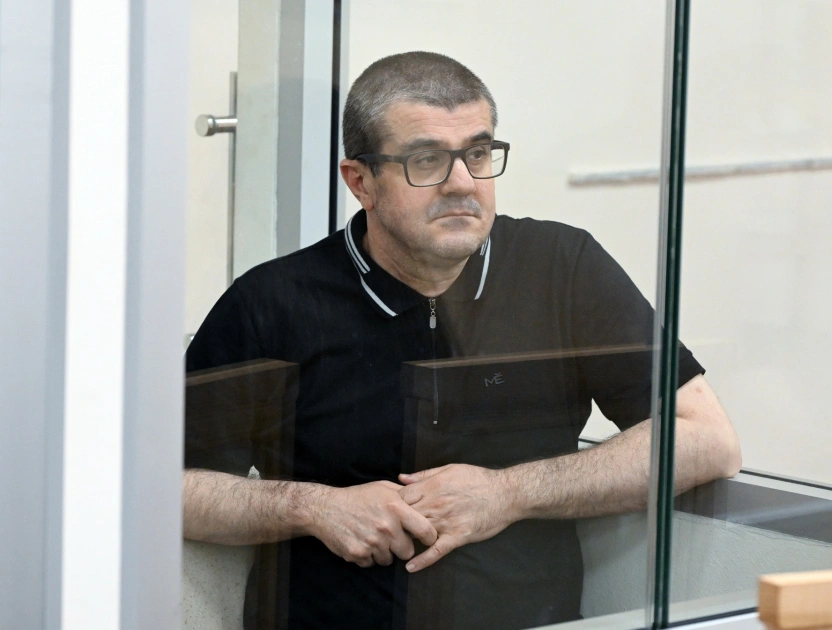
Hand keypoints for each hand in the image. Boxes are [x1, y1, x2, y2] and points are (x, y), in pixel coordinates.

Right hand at [308, 481, 437, 567]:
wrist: (325, 508)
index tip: (426, 539)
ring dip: (384, 553)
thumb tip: (422, 499)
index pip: (425, 530)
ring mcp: (372, 542)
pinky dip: (368, 557)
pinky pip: (371, 563)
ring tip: (373, 538)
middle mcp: (386, 527)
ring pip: (389, 560)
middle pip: (407, 551)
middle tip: (392, 538)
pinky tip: (362, 542)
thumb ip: (403, 495)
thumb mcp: (382, 488)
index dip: (429, 537)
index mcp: (396, 508)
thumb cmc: (357, 496)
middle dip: (401, 547)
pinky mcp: (358, 554)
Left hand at [398, 464, 517, 571]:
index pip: (401, 497)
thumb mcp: (449, 469)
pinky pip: (436, 551)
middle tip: (392, 527)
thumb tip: (402, 478)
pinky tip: (410, 567)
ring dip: (407, 538)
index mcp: (432, 487)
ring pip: (417, 533)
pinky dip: (423, 561)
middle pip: (405, 516)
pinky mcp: (457, 537)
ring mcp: (445, 522)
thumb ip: (424, 475)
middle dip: (396, 521)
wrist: (505, 493)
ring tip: (398, 543)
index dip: (393, 502)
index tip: (392, 507)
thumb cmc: (478, 479)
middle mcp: (435, 505)